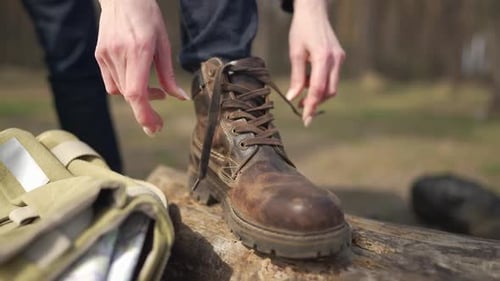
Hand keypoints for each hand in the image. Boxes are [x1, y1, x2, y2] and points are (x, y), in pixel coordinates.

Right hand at [95, 0, 188, 135]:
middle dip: (146, 111)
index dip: (145, 114)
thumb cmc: (147, 16)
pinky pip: (111, 82)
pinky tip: (136, 80)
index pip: (137, 92)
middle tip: (159, 120)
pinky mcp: (99, 55)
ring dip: (138, 98)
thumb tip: (179, 98)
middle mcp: (119, 54)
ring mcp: (106, 55)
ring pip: (120, 91)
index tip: (155, 127)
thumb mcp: (164, 43)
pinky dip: (125, 88)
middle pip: (130, 95)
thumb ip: (169, 75)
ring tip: (154, 91)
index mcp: (139, 51)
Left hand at [286, 0, 344, 126]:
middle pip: (329, 91)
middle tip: (302, 110)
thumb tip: (293, 98)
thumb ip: (296, 77)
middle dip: (316, 103)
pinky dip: (322, 84)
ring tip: (303, 92)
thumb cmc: (301, 30)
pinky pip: (332, 77)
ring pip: (332, 86)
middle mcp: (335, 59)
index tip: (305, 119)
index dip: (311, 106)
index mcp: (322, 58)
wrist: (314, 11)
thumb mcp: (295, 53)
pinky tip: (310, 81)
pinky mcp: (340, 57)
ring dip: (318, 94)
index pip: (318, 89)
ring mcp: (340, 59)